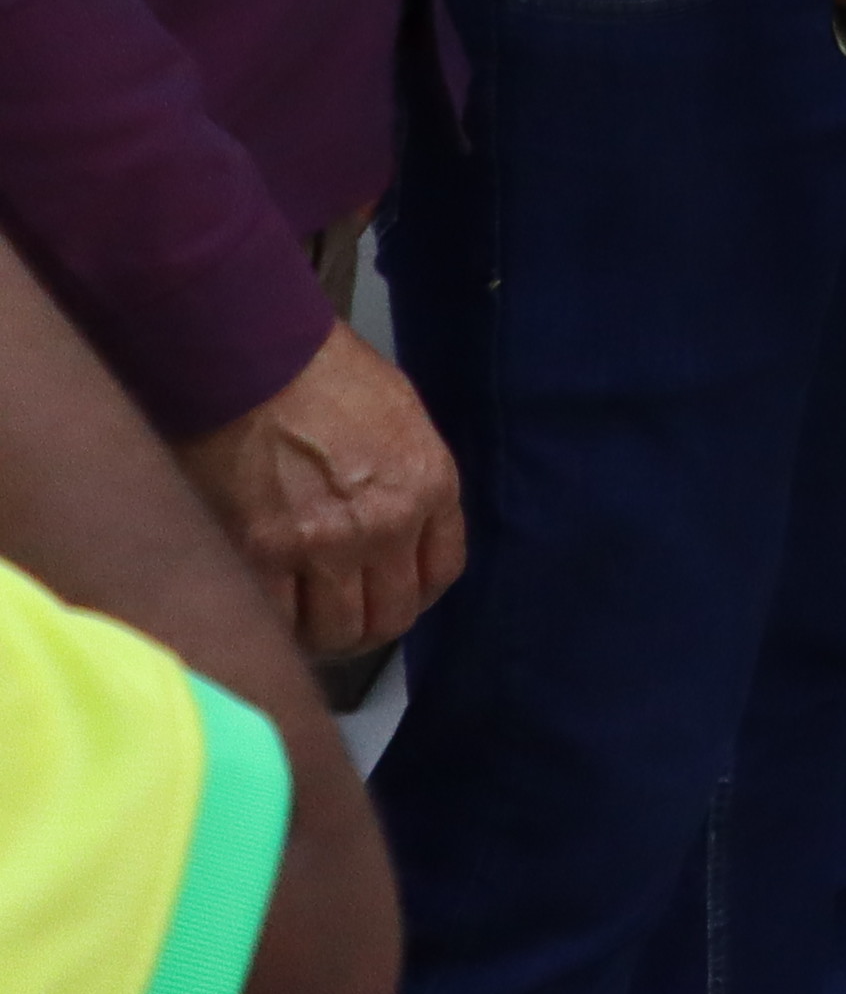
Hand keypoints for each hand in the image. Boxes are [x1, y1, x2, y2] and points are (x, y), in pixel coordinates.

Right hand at [175, 322, 463, 657]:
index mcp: (429, 485)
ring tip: (304, 622)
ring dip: (322, 635)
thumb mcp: (401, 417)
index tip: (394, 595)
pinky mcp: (261, 555)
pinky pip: (278, 622)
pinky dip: (274, 626)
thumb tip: (397, 523)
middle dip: (369, 624)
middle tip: (344, 618)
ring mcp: (323, 545)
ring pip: (336, 632)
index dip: (415, 593)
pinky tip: (268, 613)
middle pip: (389, 616)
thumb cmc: (324, 372)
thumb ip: (405, 478)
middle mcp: (386, 524)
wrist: (256, 357)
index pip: (441, 572)